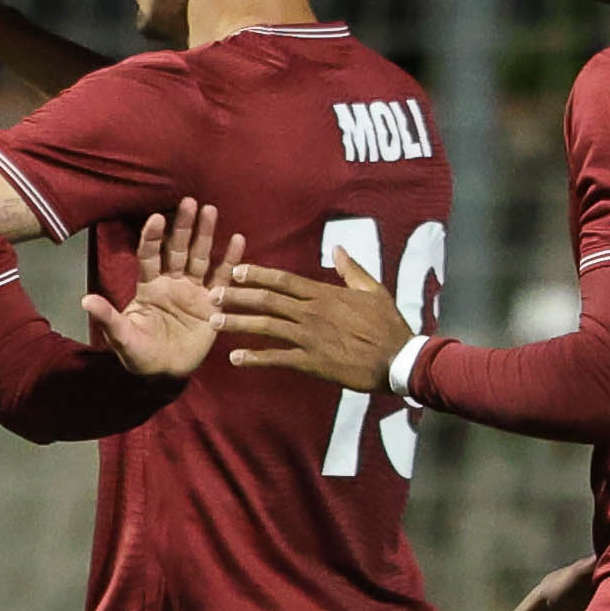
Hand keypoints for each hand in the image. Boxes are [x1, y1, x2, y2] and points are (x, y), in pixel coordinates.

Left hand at [90, 201, 234, 378]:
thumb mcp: (122, 337)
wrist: (165, 373)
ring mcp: (194, 291)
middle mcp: (171, 283)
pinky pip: (223, 278)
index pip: (150, 256)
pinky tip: (238, 240)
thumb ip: (108, 318)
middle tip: (189, 201)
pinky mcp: (213, 303)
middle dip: (183, 226)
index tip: (156, 218)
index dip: (152, 238)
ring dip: (206, 235)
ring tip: (211, 210)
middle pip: (178, 249)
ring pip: (200, 257)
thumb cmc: (139, 354)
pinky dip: (231, 260)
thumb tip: (85, 301)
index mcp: (149, 287)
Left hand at [216, 250, 411, 392]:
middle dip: (236, 296)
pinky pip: (277, 358)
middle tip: (211, 294)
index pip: (283, 280)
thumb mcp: (374, 291)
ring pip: (266, 326)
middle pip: (267, 300)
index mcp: (324, 294)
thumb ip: (352, 270)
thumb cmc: (388, 325)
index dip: (257, 275)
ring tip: (213, 322)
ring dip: (237, 323)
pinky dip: (255, 358)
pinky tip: (235, 358)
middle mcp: (312, 312)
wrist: (398, 360)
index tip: (235, 271)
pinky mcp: (312, 361)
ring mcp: (310, 337)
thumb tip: (338, 249)